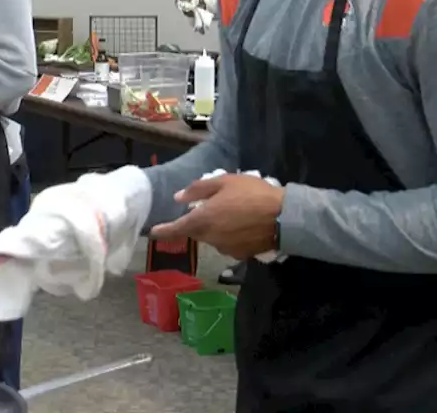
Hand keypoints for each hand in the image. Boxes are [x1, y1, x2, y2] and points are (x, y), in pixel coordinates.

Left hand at [149, 173, 283, 259]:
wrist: (283, 217)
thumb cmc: (251, 194)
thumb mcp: (224, 182)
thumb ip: (198, 189)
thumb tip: (179, 198)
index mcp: (202, 221)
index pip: (175, 229)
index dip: (163, 231)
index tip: (153, 232)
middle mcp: (210, 238)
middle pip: (195, 232)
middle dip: (196, 222)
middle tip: (209, 206)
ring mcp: (225, 249)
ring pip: (212, 237)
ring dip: (214, 228)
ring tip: (231, 212)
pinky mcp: (240, 254)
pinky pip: (227, 243)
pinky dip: (229, 235)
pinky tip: (242, 224)